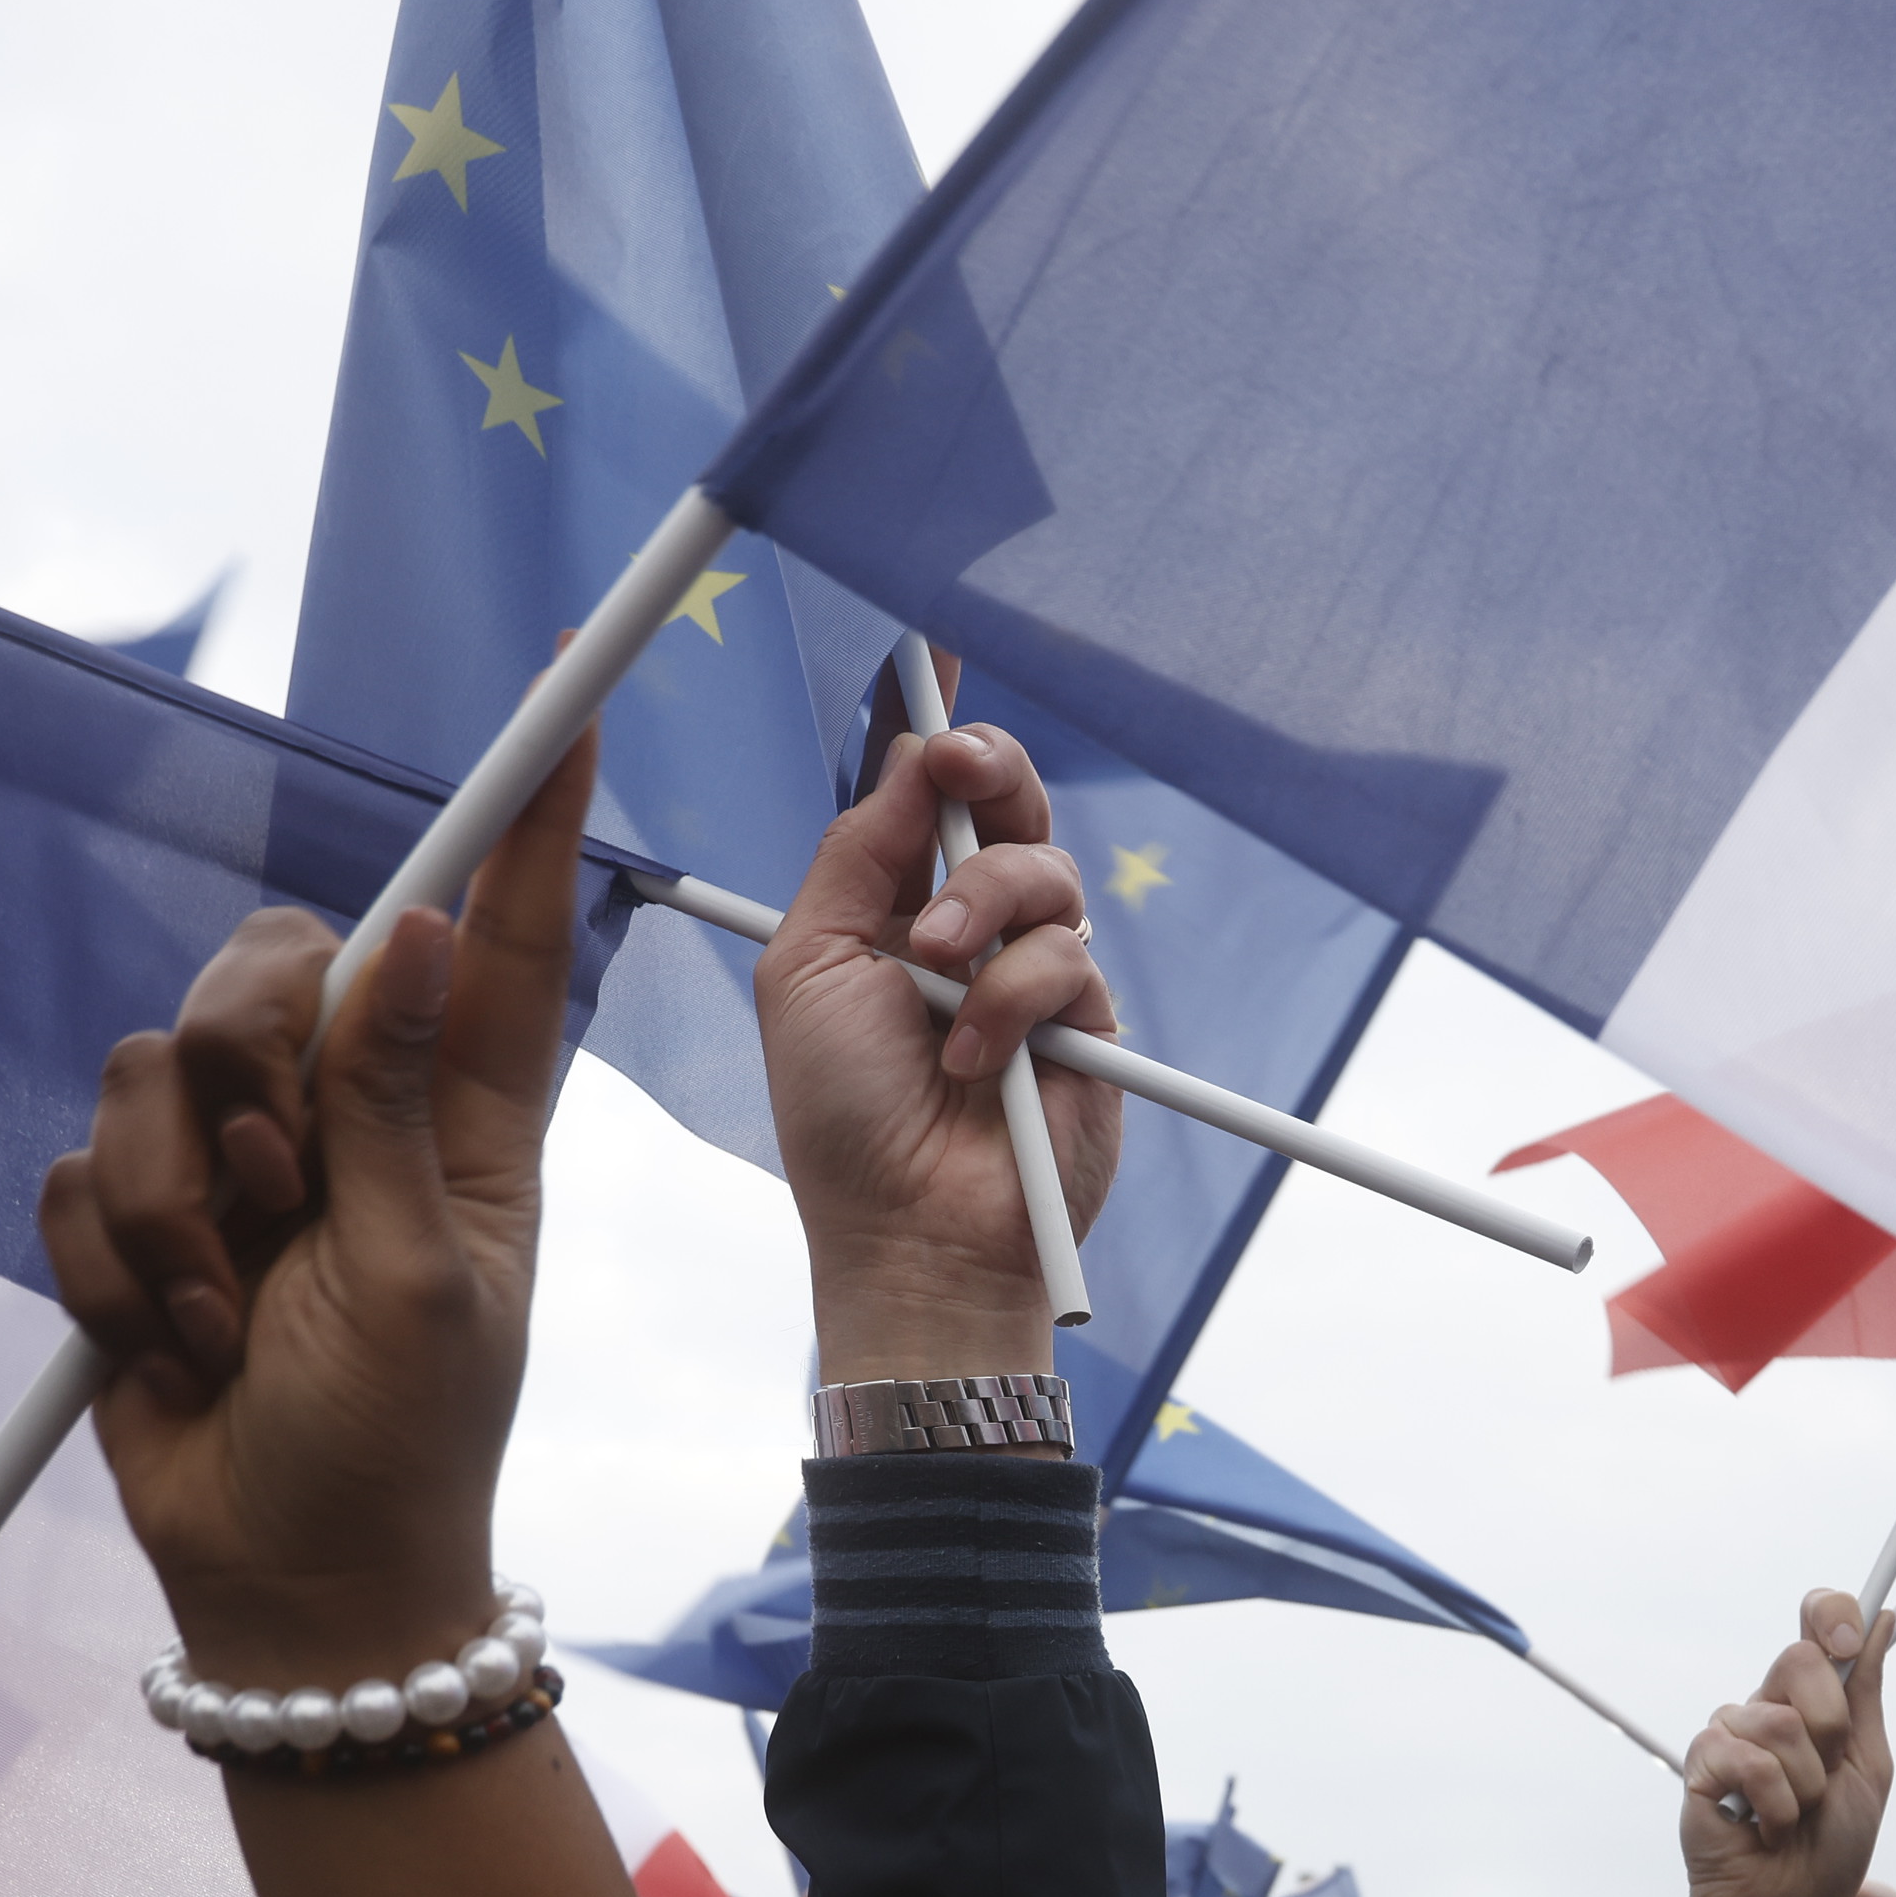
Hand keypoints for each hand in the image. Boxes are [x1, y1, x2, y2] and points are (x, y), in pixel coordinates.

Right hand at [39, 737, 595, 1682]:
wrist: (288, 1580)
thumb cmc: (395, 1443)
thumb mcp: (422, 1273)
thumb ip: (397, 1102)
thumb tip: (422, 930)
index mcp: (459, 1118)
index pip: (496, 938)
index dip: (525, 818)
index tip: (569, 696)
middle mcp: (345, 1113)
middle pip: (272, 967)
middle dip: (249, 1077)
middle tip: (277, 1205)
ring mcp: (234, 1162)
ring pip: (149, 1069)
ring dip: (179, 1215)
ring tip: (235, 1316)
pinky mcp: (133, 1217)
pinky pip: (71, 1175)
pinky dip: (119, 1274)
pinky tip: (174, 1347)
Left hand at [752, 689, 1118, 1383]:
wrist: (909, 1231)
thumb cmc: (842, 1118)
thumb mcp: (807, 966)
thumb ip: (853, 856)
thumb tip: (909, 760)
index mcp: (892, 908)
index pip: (924, 798)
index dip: (937, 735)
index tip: (935, 666)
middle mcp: (969, 930)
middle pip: (1006, 805)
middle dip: (987, 772)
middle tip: (959, 774)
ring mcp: (1033, 974)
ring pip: (1046, 870)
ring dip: (983, 912)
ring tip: (938, 982)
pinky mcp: (1088, 1024)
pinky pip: (1066, 957)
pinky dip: (1011, 999)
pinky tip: (977, 1059)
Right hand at [1598, 1596, 1895, 1896]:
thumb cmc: (1830, 1851)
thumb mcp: (1868, 1766)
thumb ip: (1867, 1692)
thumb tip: (1883, 1616)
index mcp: (1812, 1702)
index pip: (1815, 1623)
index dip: (1831, 1615)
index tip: (1850, 1643)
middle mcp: (1767, 1708)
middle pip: (1798, 1659)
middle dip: (1829, 1725)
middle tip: (1827, 1774)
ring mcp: (1729, 1735)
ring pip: (1775, 1718)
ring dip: (1803, 1783)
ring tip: (1793, 1819)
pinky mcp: (1701, 1765)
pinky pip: (1743, 1756)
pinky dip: (1772, 1803)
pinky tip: (1763, 1830)